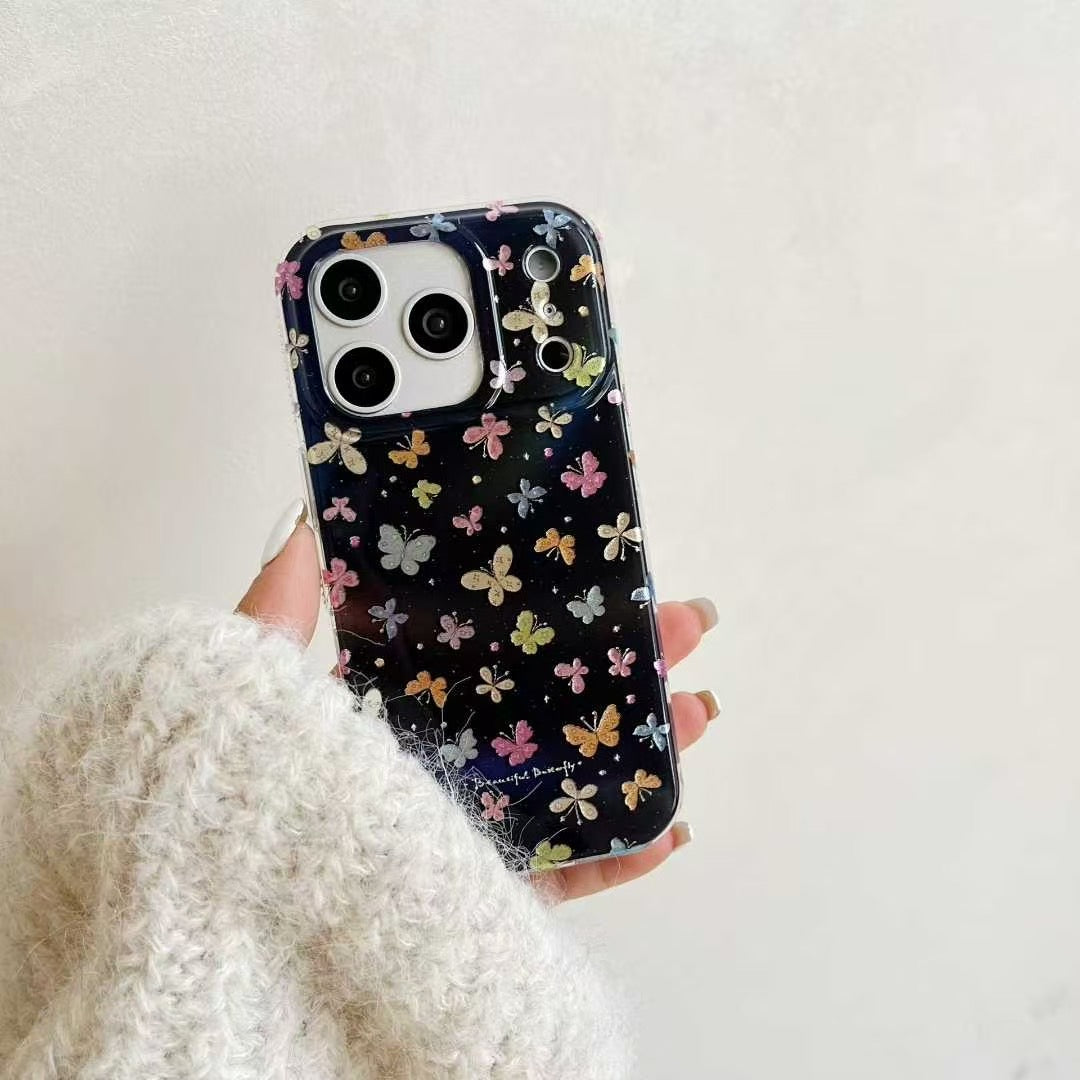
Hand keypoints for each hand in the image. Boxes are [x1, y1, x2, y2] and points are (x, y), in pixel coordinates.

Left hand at [237, 502, 719, 901]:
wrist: (230, 922)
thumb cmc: (234, 786)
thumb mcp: (250, 679)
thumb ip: (277, 608)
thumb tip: (305, 527)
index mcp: (405, 705)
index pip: (500, 645)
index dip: (561, 608)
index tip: (614, 569)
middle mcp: (450, 761)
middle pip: (559, 703)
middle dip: (631, 662)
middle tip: (685, 624)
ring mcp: (476, 828)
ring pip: (581, 782)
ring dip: (650, 749)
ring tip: (699, 711)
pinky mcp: (490, 896)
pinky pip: (570, 877)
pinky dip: (625, 857)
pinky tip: (672, 828)